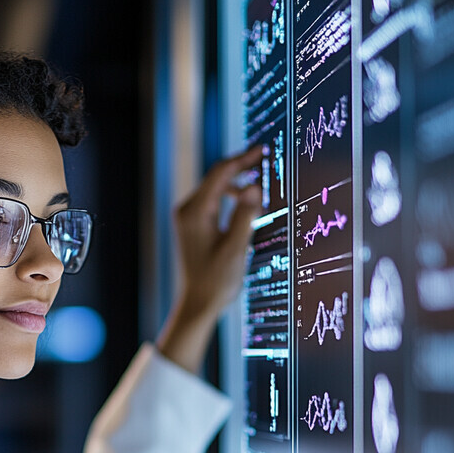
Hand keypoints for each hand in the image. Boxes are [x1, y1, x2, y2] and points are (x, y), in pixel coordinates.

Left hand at [173, 145, 262, 320]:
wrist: (198, 302)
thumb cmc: (216, 280)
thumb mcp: (236, 248)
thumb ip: (246, 215)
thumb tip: (255, 186)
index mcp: (195, 213)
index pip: (220, 173)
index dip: (243, 159)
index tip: (263, 150)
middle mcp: (187, 210)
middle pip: (216, 177)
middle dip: (241, 168)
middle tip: (266, 161)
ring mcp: (188, 217)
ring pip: (215, 188)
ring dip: (237, 185)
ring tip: (260, 191)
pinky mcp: (192, 225)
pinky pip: (213, 201)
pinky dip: (230, 198)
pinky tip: (247, 207)